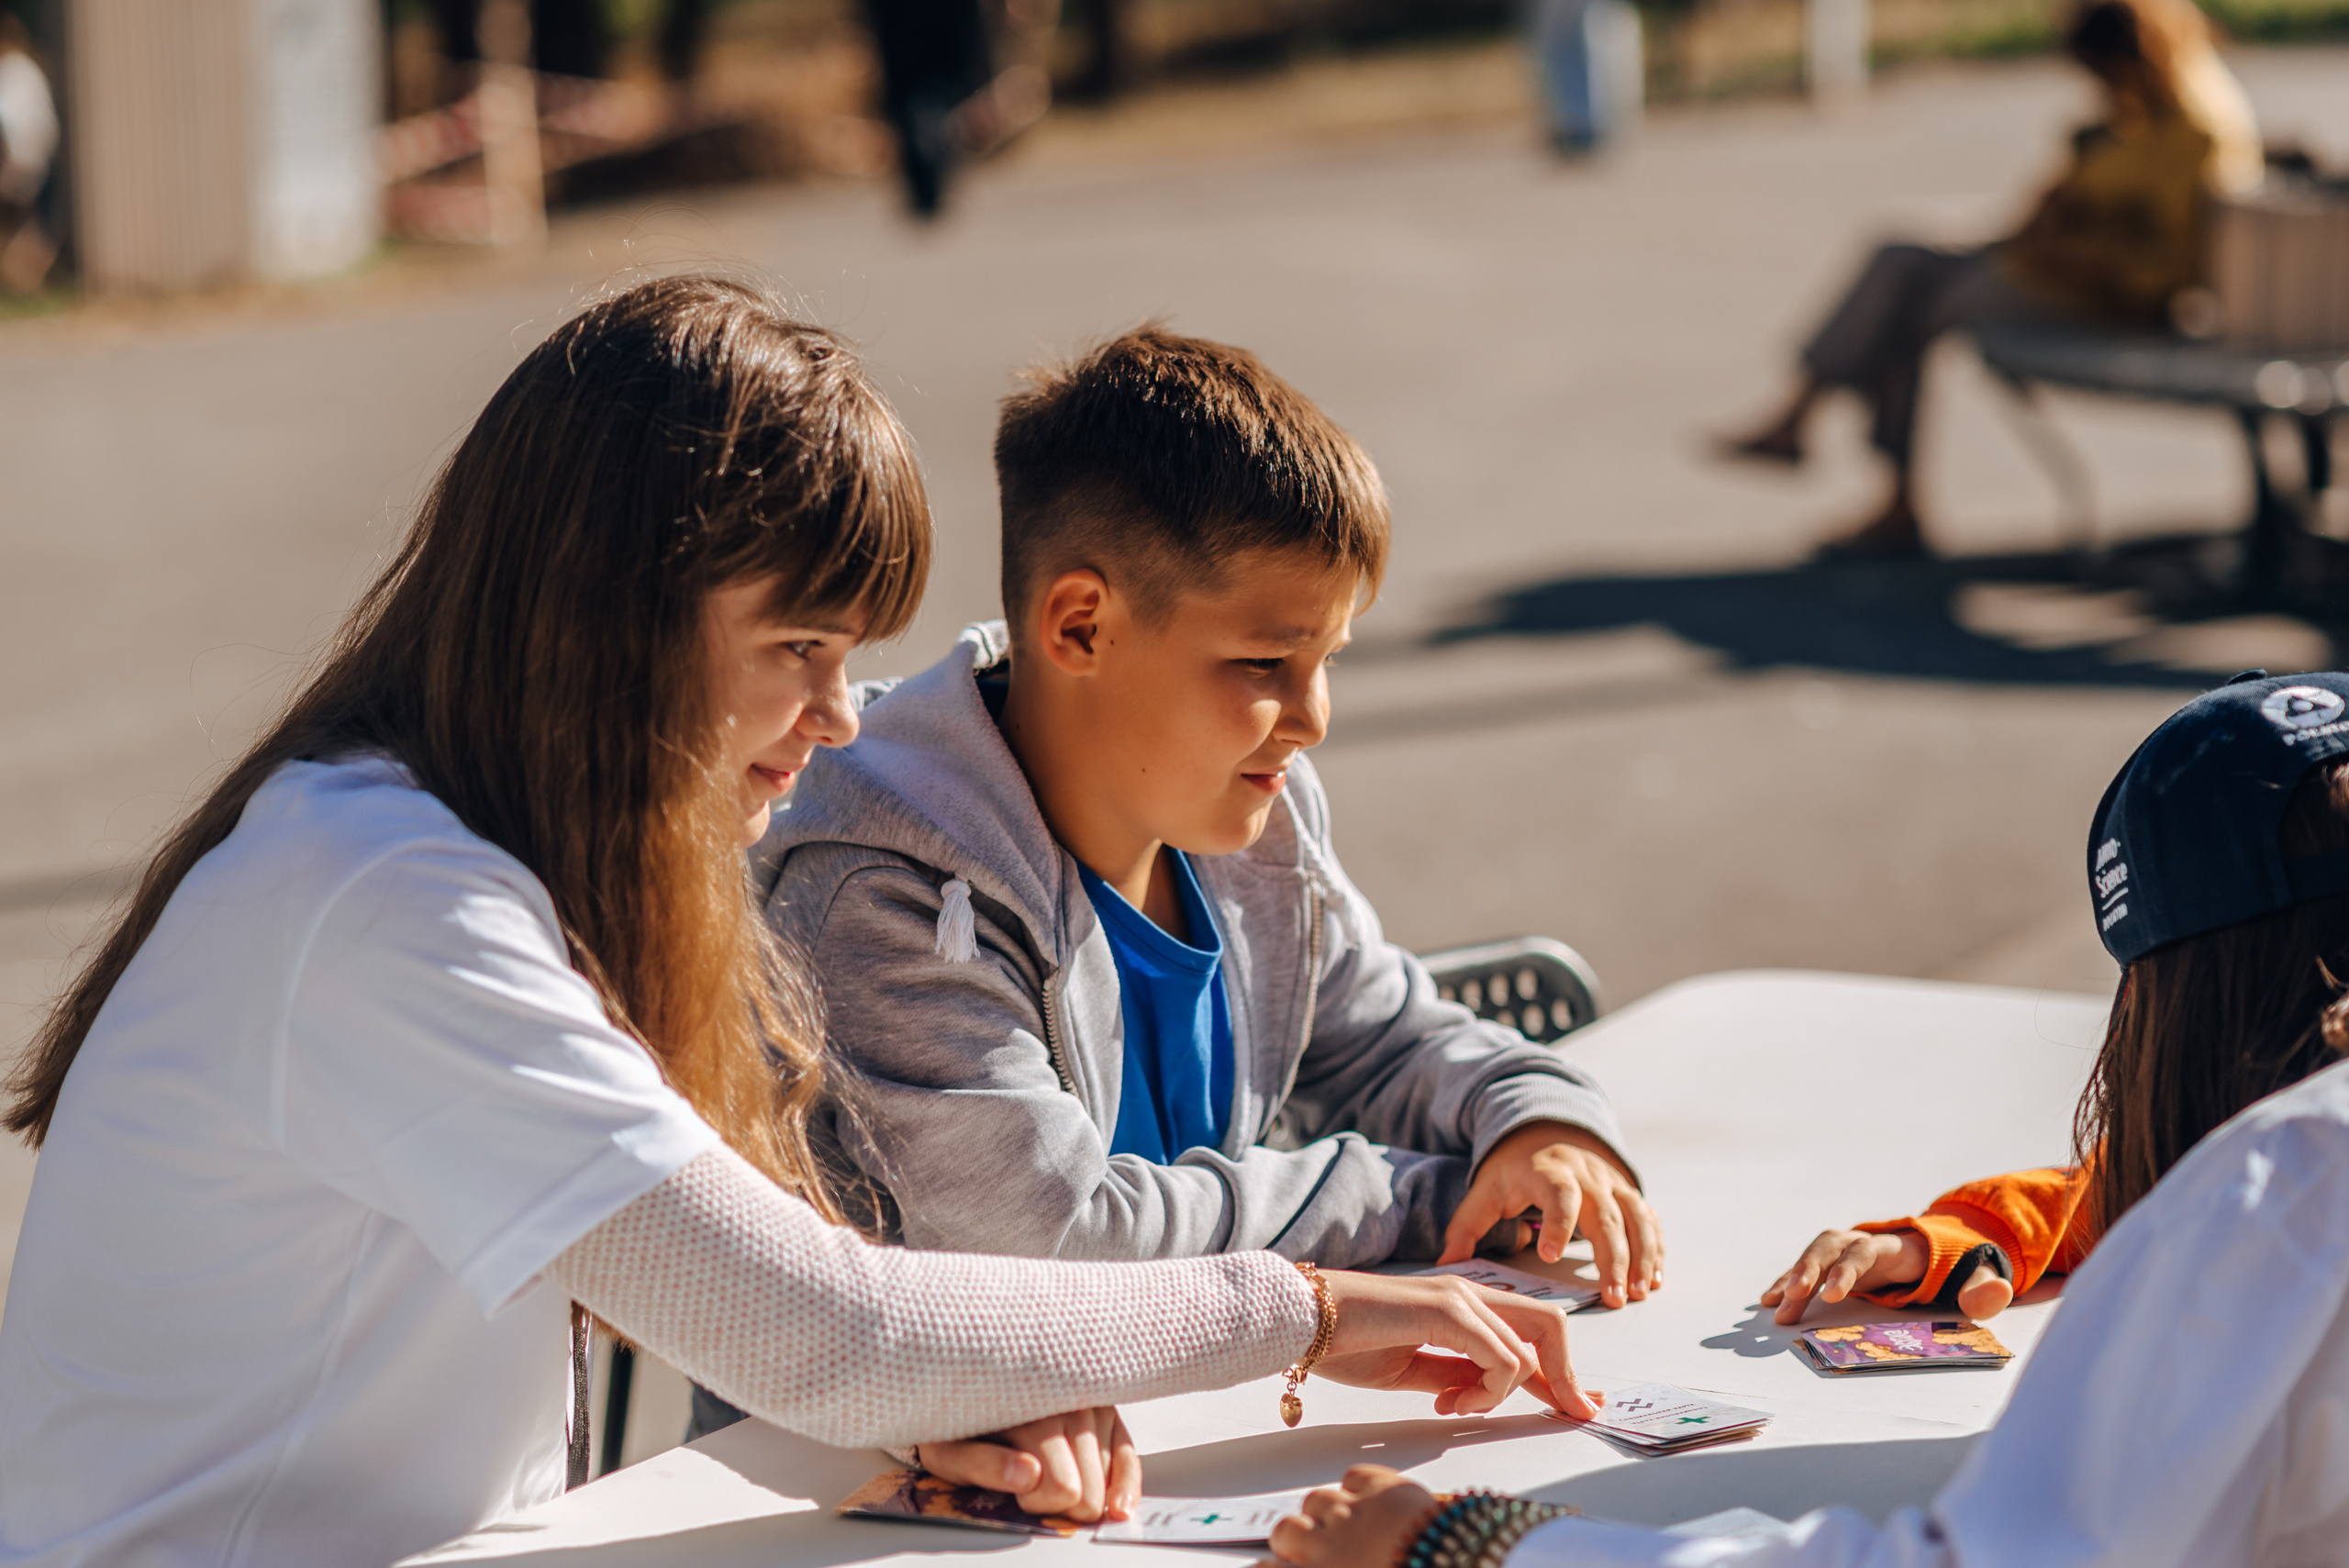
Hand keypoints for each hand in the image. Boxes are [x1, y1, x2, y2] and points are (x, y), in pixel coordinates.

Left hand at [913, 1407, 1138, 1521]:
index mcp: (1031, 1406)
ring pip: (1107, 1478)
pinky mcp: (1108, 1408)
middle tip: (1031, 1488)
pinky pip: (1128, 1456)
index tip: (1016, 1490)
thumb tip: (1029, 1477)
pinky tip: (1118, 1509)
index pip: (1064, 1488)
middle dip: (1061, 1505)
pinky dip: (1125, 1485)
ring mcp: (1092, 1402)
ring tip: (1048, 1471)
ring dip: (1082, 1490)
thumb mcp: (949, 1449)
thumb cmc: (957, 1423)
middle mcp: (1070, 1399)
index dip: (1039, 1503)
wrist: (965, 1381)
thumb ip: (983, 1466)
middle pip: (1089, 1491)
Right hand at [1269, 1466, 1435, 1567]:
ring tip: (1341, 1521)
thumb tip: (1326, 1566)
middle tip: (1306, 1543)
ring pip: (1318, 1499)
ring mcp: (1354, 1513)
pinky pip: (1353, 1476)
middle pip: (1288, 1530)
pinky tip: (1368, 1499)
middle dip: (1293, 1535)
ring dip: (1325, 1510)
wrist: (1461, 1565)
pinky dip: (1356, 1486)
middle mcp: (1330, 1545)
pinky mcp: (1381, 1487)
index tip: (1266, 1567)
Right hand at [1316, 1269, 1600, 1419]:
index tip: (1578, 1405)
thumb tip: (1482, 1394)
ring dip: (1500, 1394)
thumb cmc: (1344, 1341)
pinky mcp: (1448, 1309)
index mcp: (1461, 1306)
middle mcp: (1469, 1293)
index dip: (1561, 1372)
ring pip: (1526, 1352)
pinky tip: (1450, 1401)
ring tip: (1454, 1405)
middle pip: (1550, 1326)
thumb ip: (1453, 1376)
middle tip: (1571, 1412)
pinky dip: (1487, 1390)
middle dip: (1567, 1376)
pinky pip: (1501, 1359)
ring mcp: (1460, 1297)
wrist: (1301, 1319)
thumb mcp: (1410, 1370)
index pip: (1531, 1333)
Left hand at [1438, 1122, 1662, 1309]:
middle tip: (1612, 1298)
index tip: (1548, 1255)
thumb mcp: (1486, 1189)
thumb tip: (1447, 1265)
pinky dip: (1655, 1247)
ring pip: (1636, 1217)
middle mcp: (1586, 1175)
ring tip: (1637, 1292)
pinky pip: (1648, 1218)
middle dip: (1611, 1257)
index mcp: (1547, 1172)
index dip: (1558, 1223)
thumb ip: (1467, 1225)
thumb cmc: (1515, 1169)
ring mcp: (1612, 1183)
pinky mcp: (1627, 1192)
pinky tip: (1652, 1278)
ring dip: (1641, 1255)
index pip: (1558, 1194)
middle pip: (1605, 1215)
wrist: (1548, 1129)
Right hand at [1759, 1227, 2011, 1325]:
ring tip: (1774, 1306)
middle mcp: (1863, 1242)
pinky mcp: (1834, 1264)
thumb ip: (1985, 1288)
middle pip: (1829, 1247)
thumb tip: (1999, 1293)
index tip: (1830, 1296)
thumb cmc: (1954, 1271)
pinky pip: (1805, 1268)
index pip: (1866, 1253)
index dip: (1846, 1271)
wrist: (1935, 1251)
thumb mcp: (1976, 1279)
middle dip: (1808, 1270)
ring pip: (1811, 1256)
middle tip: (1792, 1297)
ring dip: (1792, 1278)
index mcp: (1895, 1248)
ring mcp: (1846, 1251)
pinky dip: (1786, 1281)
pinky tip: (1769, 1299)